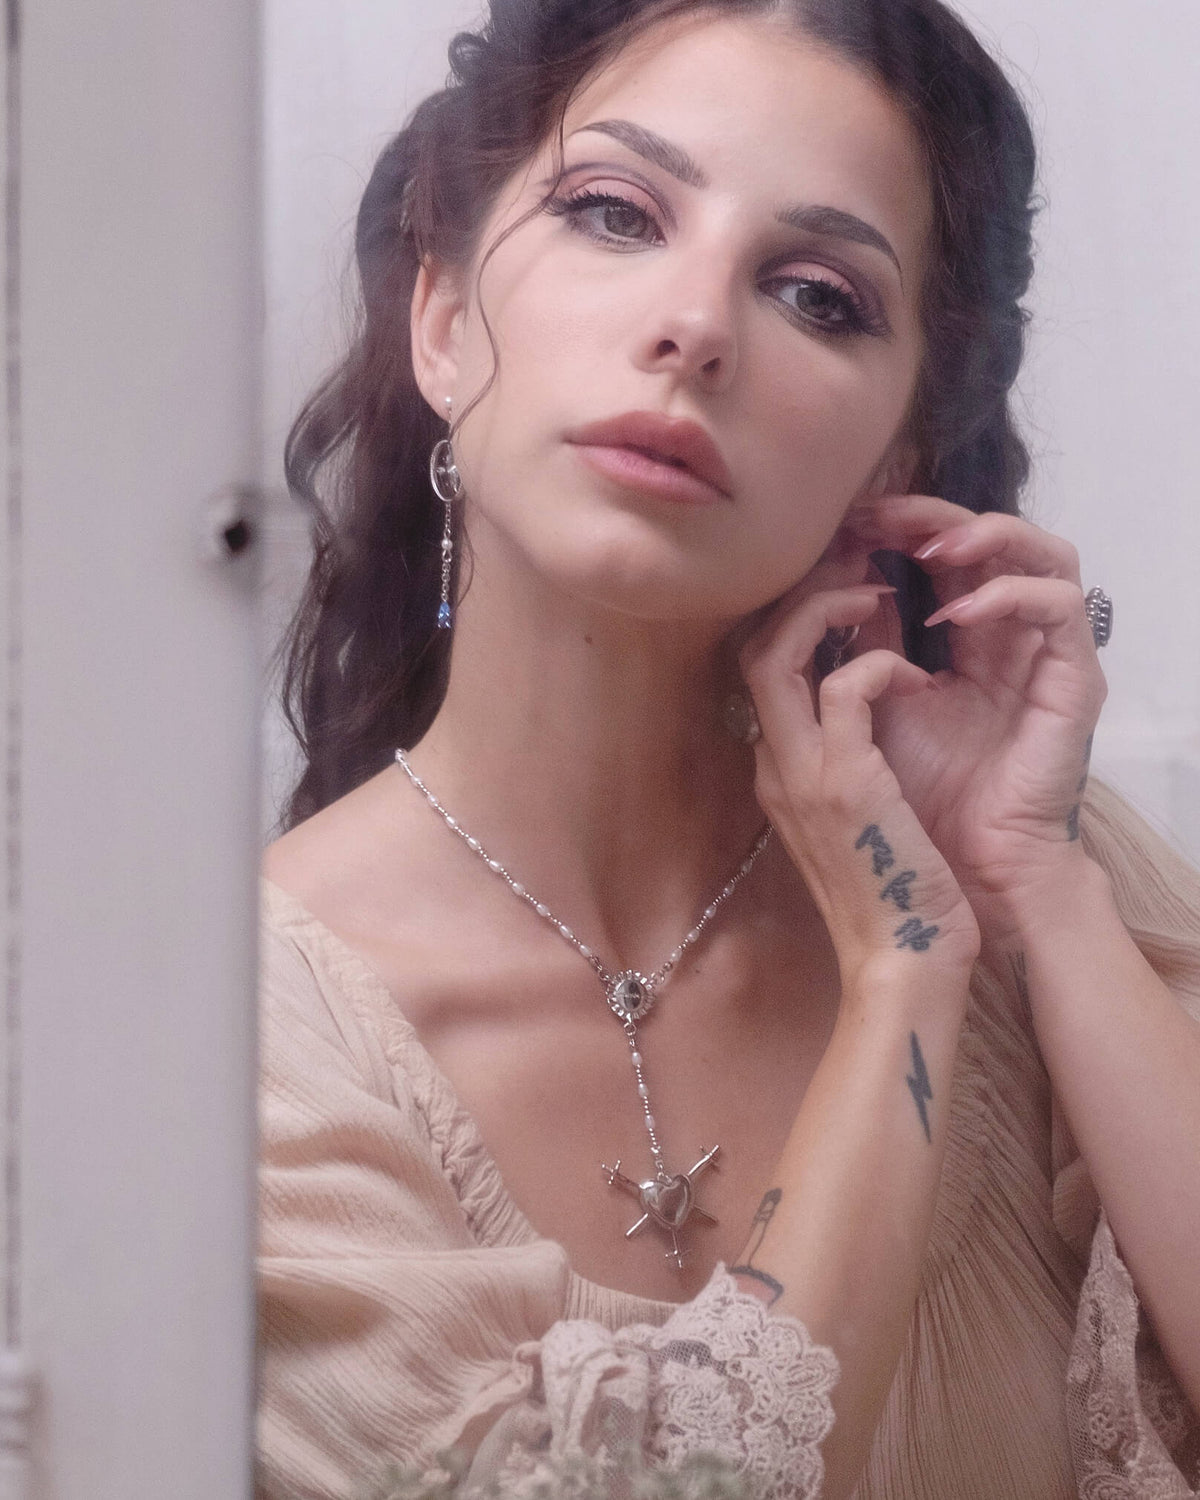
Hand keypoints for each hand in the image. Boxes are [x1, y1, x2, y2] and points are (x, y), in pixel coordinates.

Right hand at [738, 557, 981, 988]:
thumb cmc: (894, 892)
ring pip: (775, 654)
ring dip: (824, 609)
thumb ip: (844, 759)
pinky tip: (914, 672)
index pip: (760, 672)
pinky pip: (845, 685)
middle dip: (797, 598)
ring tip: (872, 595)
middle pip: (750, 649)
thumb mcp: (856, 814)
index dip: (794, 620)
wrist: (904, 961)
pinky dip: (877, 661)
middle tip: (853, 571)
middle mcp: (775, 765)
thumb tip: (857, 703)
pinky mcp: (844, 781)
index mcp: (778, 771)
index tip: (844, 595)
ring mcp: (801, 772)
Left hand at [845, 494, 1107, 917]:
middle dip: (931, 514)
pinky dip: (1008, 594)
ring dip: (983, 535)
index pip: (942, 553)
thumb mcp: (873, 707)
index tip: (844, 523)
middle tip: (875, 514)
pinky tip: (953, 613)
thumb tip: (826, 585)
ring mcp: (1048, 655)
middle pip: (992, 537)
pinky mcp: (1075, 680)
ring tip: (928, 546)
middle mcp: (1014, 637)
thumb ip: (861, 648)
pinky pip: (1061, 606)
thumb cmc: (918, 800)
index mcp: (966, 639)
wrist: (963, 873)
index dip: (896, 528)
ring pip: (1045, 551)